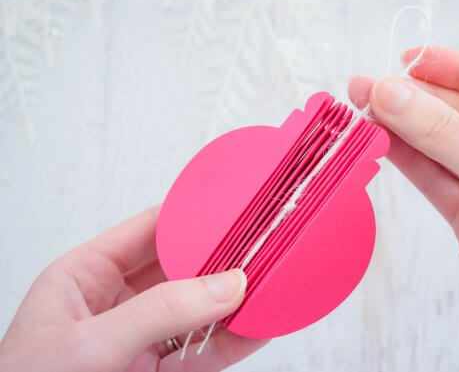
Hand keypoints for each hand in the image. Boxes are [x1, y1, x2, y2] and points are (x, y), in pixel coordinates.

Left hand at [0, 206, 266, 371]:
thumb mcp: (88, 346)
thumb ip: (159, 312)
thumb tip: (224, 285)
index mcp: (85, 276)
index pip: (148, 231)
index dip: (191, 217)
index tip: (232, 211)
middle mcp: (117, 303)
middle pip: (181, 268)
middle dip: (220, 260)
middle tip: (259, 251)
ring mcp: (140, 339)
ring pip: (197, 310)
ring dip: (232, 302)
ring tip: (268, 287)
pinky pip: (203, 352)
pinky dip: (233, 341)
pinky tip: (256, 328)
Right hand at [348, 47, 458, 371]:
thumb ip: (444, 133)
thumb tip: (395, 96)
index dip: (454, 69)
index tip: (410, 61)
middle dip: (418, 101)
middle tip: (373, 89)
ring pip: (443, 149)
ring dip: (404, 130)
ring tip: (365, 110)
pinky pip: (434, 181)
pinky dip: (407, 162)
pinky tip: (382, 143)